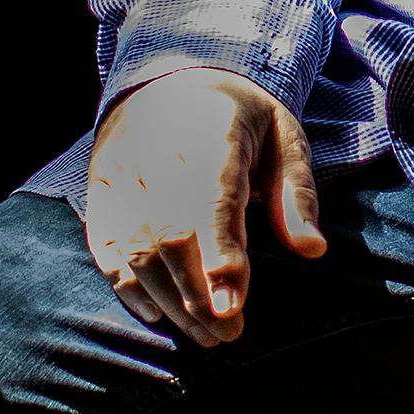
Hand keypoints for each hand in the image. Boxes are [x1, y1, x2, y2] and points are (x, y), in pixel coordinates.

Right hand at [85, 67, 325, 348]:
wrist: (169, 77)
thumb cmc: (238, 117)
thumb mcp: (283, 136)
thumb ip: (296, 192)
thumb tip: (313, 249)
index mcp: (213, 135)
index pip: (213, 201)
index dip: (220, 256)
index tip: (232, 307)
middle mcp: (158, 155)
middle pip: (171, 237)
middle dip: (198, 296)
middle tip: (229, 336)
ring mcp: (121, 174)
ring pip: (136, 251)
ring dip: (170, 302)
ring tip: (206, 335)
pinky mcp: (100, 191)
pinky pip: (106, 249)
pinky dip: (130, 288)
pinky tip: (160, 314)